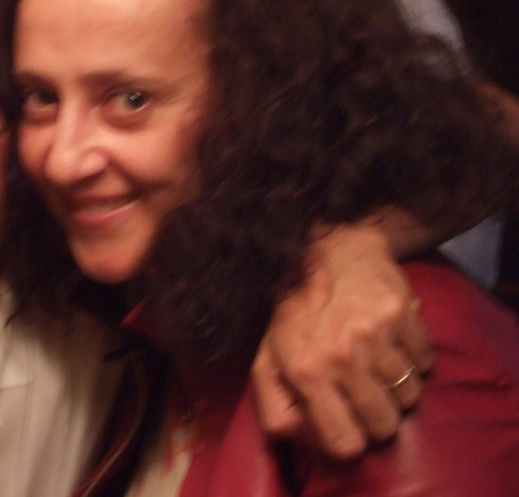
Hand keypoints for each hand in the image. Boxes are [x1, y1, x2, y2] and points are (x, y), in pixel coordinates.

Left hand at [252, 216, 433, 458]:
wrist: (324, 249)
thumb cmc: (293, 309)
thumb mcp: (267, 356)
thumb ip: (274, 405)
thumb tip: (301, 438)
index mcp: (304, 371)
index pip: (344, 443)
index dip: (350, 439)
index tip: (348, 421)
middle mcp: (340, 356)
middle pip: (383, 425)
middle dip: (377, 416)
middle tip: (365, 391)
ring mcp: (374, 335)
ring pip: (409, 396)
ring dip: (397, 386)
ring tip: (376, 361)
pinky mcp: (401, 314)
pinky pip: (426, 363)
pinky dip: (415, 359)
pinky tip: (392, 340)